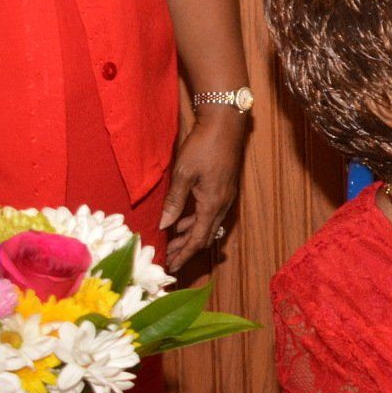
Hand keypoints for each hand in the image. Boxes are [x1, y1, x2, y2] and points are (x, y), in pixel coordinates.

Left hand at [160, 113, 245, 268]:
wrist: (226, 124)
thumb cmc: (203, 146)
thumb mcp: (183, 175)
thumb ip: (175, 202)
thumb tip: (164, 225)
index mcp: (213, 204)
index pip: (198, 239)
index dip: (184, 255)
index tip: (172, 268)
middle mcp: (223, 204)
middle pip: (206, 236)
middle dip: (188, 249)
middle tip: (169, 258)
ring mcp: (227, 196)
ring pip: (210, 225)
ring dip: (192, 236)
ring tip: (172, 241)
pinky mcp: (225, 188)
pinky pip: (212, 213)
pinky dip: (198, 222)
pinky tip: (183, 220)